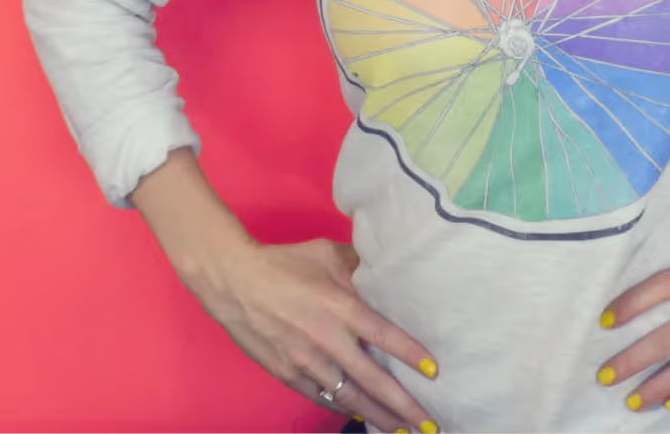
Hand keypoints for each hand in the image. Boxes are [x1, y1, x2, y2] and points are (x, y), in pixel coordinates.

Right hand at [189, 236, 438, 431]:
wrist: (235, 283)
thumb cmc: (285, 263)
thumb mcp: (326, 253)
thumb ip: (357, 264)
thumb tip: (383, 268)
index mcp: (340, 306)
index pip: (383, 335)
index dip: (409, 354)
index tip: (433, 371)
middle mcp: (327, 339)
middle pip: (371, 379)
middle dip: (401, 404)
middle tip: (427, 423)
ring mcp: (306, 362)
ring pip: (348, 397)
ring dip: (377, 415)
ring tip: (400, 430)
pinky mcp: (288, 374)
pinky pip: (322, 397)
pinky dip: (344, 408)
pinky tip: (360, 416)